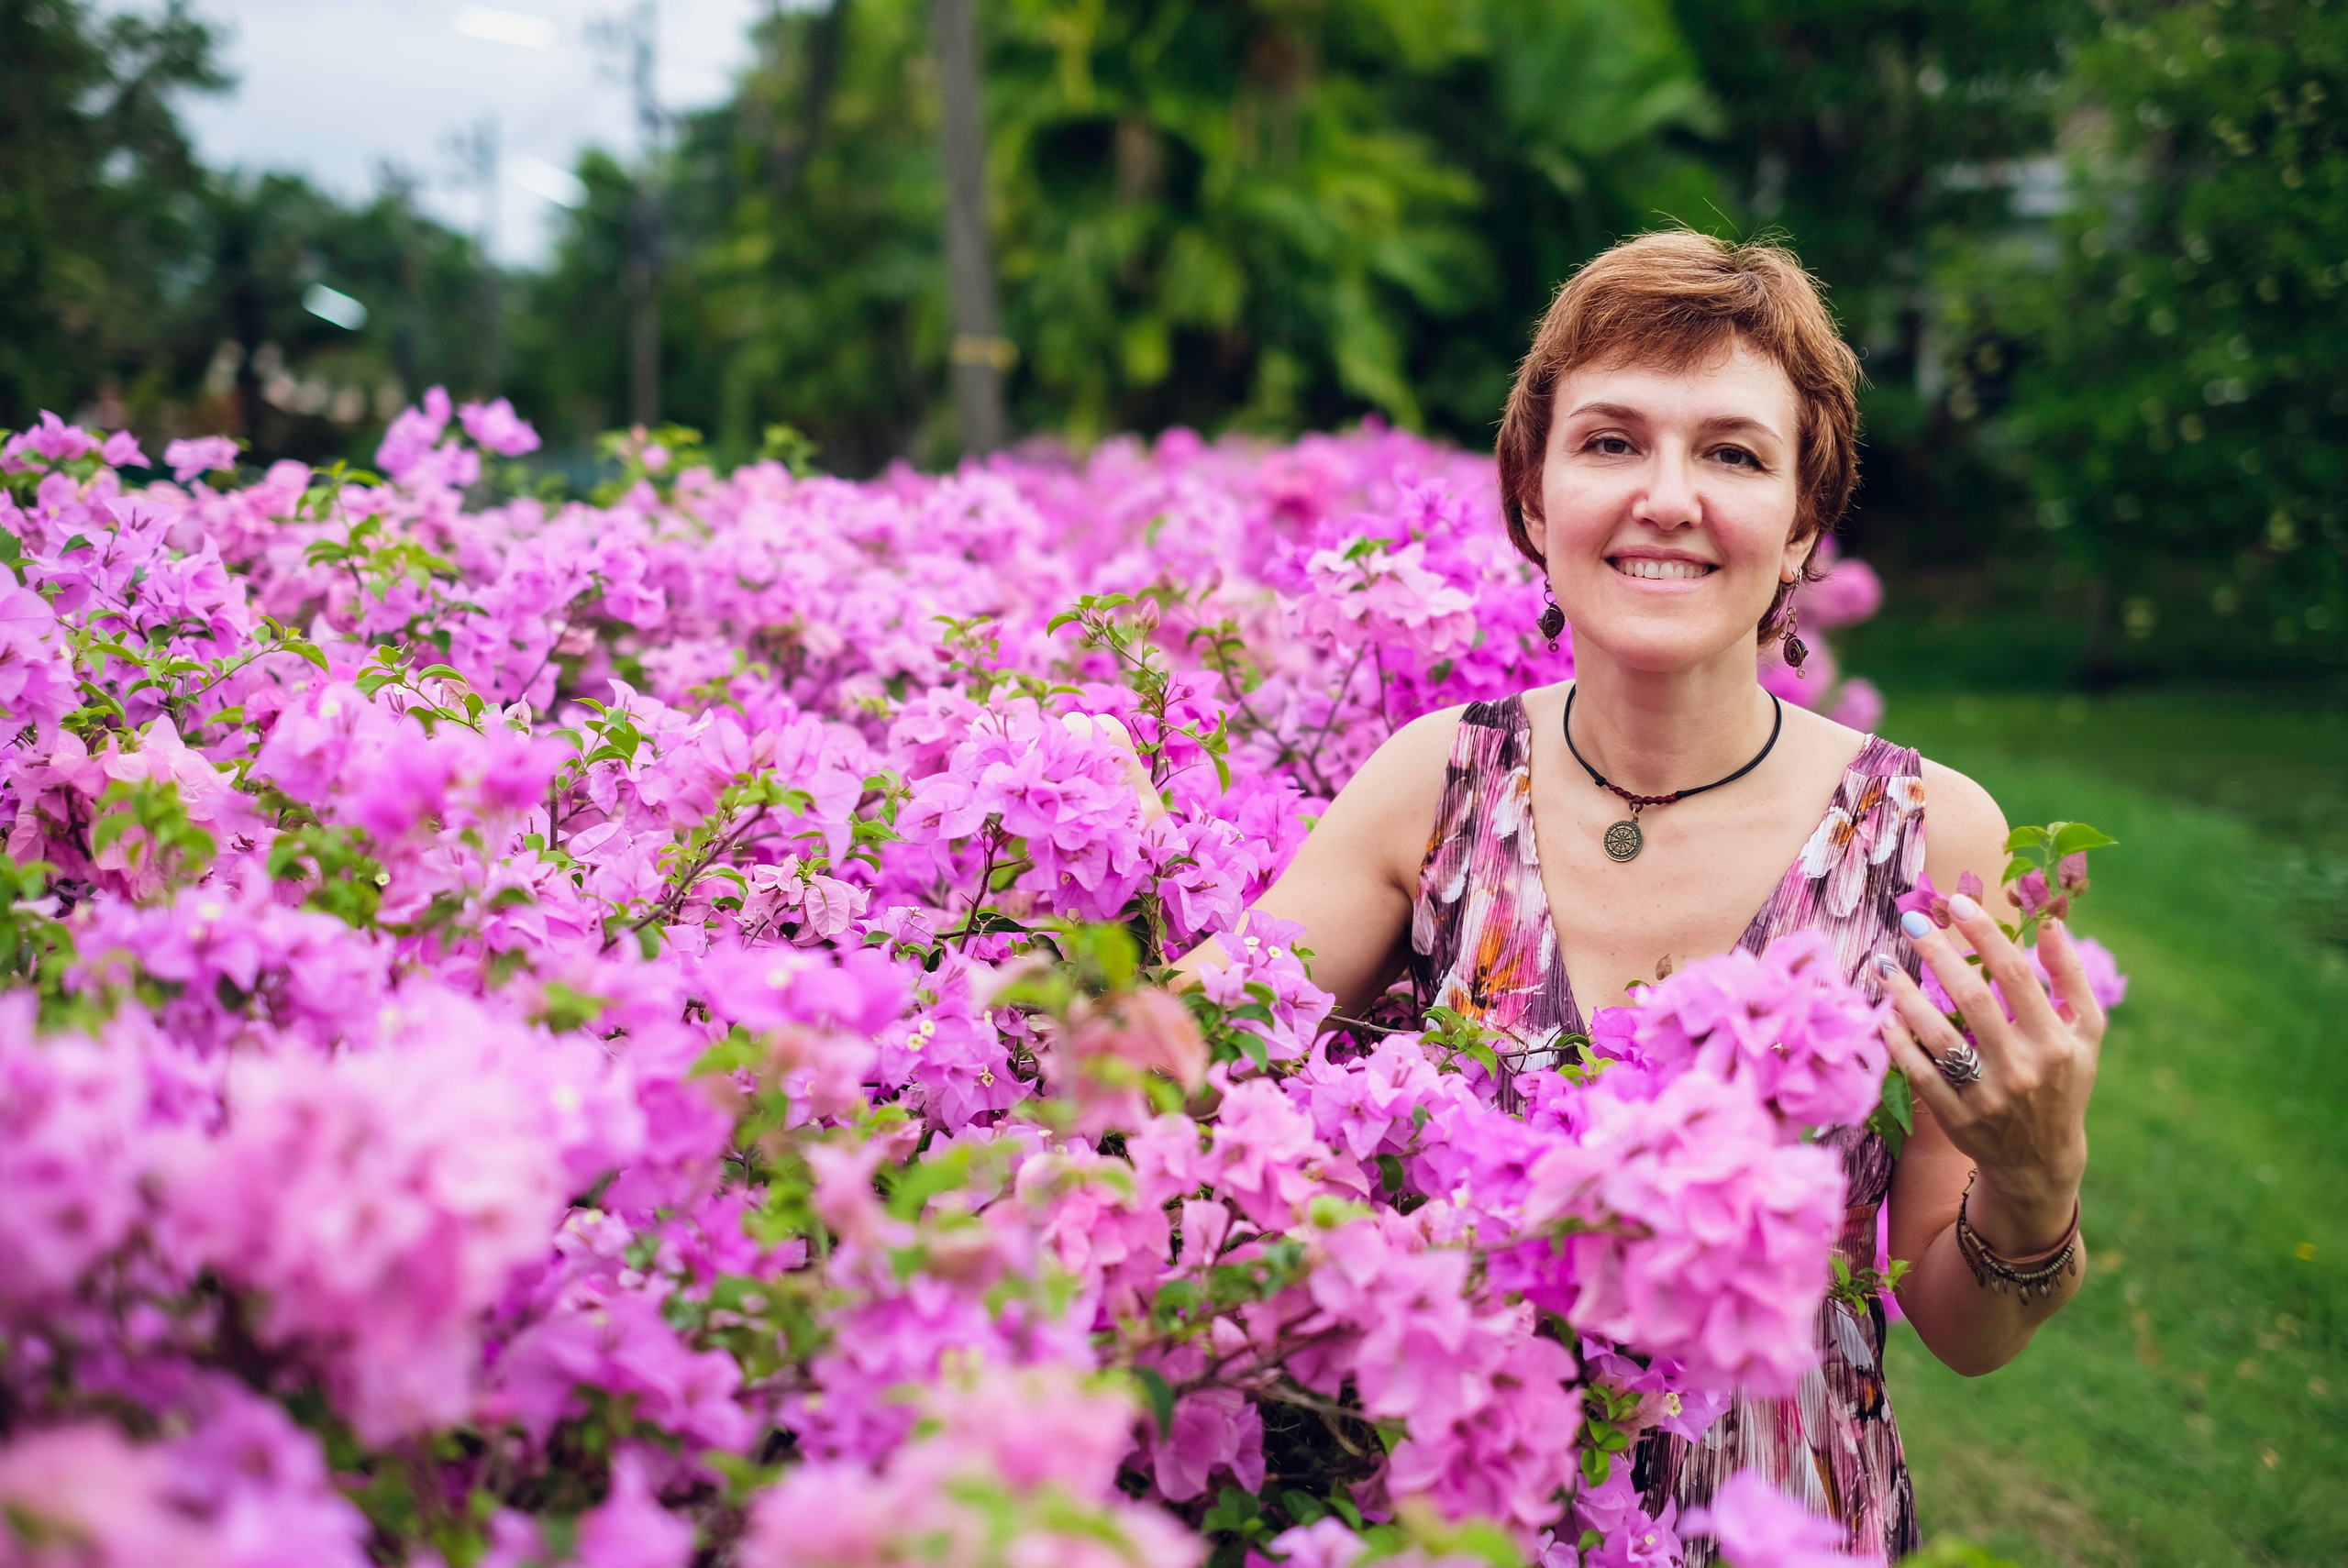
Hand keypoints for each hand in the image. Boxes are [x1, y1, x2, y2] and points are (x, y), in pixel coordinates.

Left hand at [1876, 895, 2106, 1254]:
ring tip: (1881, 962)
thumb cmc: (2062, 1081)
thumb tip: (2051, 924)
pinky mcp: (1955, 1116)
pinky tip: (1881, 1012)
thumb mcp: (2084, 1034)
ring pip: (1937, 1036)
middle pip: (1973, 998)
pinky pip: (1918, 1071)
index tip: (1957, 902)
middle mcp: (2022, 1068)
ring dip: (1904, 995)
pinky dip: (1898, 1041)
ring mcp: (1986, 1095)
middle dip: (1939, 954)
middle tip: (1911, 920)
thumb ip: (2071, 979)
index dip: (1986, 935)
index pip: (2016, 977)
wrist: (2041, 1160)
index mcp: (2056, 1042)